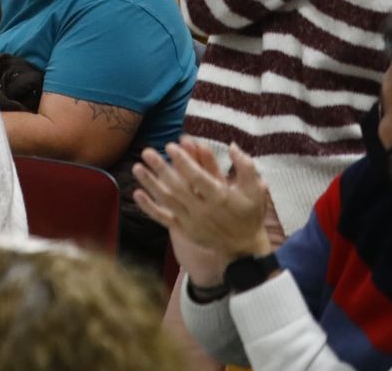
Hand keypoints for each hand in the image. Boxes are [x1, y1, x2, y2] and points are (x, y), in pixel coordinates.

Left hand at [133, 138, 271, 287]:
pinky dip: (149, 207)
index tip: (170, 146)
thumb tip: (232, 145)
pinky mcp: (184, 230)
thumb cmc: (249, 213)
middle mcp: (203, 210)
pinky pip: (163, 218)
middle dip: (161, 169)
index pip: (198, 178)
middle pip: (178, 187)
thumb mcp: (254, 189)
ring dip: (150, 184)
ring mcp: (192, 221)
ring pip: (167, 201)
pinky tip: (137, 193)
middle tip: (146, 151)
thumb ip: (245, 166)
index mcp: (221, 197)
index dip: (184, 162)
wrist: (244, 246)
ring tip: (137, 167)